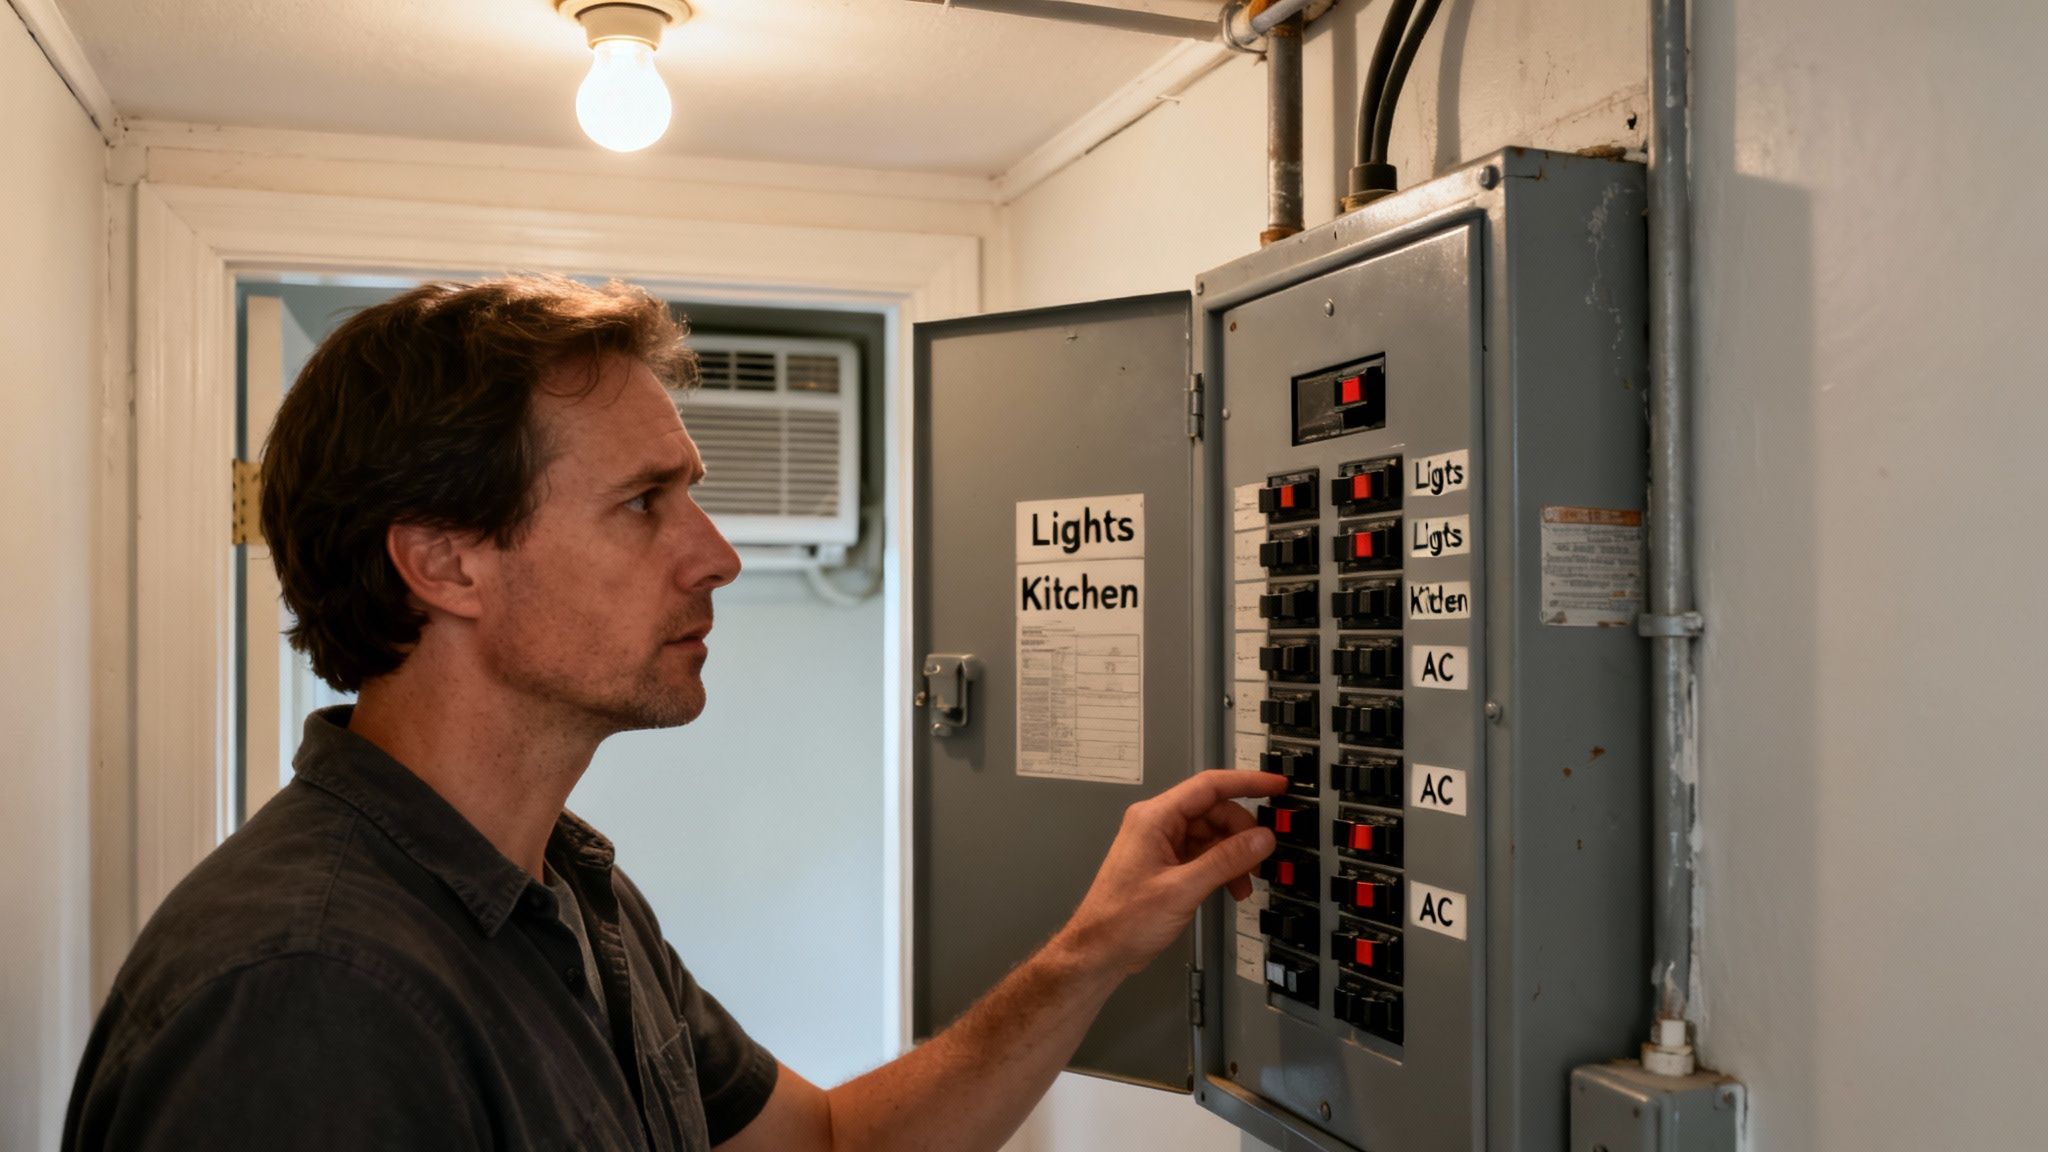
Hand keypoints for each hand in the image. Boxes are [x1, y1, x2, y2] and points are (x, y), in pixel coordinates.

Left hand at [1055, 769, 1288, 976]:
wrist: (1100, 951)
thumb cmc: (1122, 920)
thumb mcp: (1182, 889)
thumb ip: (1225, 860)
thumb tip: (1260, 839)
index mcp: (1154, 818)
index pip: (1209, 786)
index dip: (1246, 782)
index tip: (1275, 786)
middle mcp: (1157, 825)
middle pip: (1214, 812)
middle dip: (1243, 834)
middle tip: (1262, 856)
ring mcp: (1162, 844)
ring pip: (1212, 835)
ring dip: (1235, 856)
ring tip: (1246, 881)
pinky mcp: (1167, 864)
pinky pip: (1204, 854)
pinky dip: (1223, 868)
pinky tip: (1231, 887)